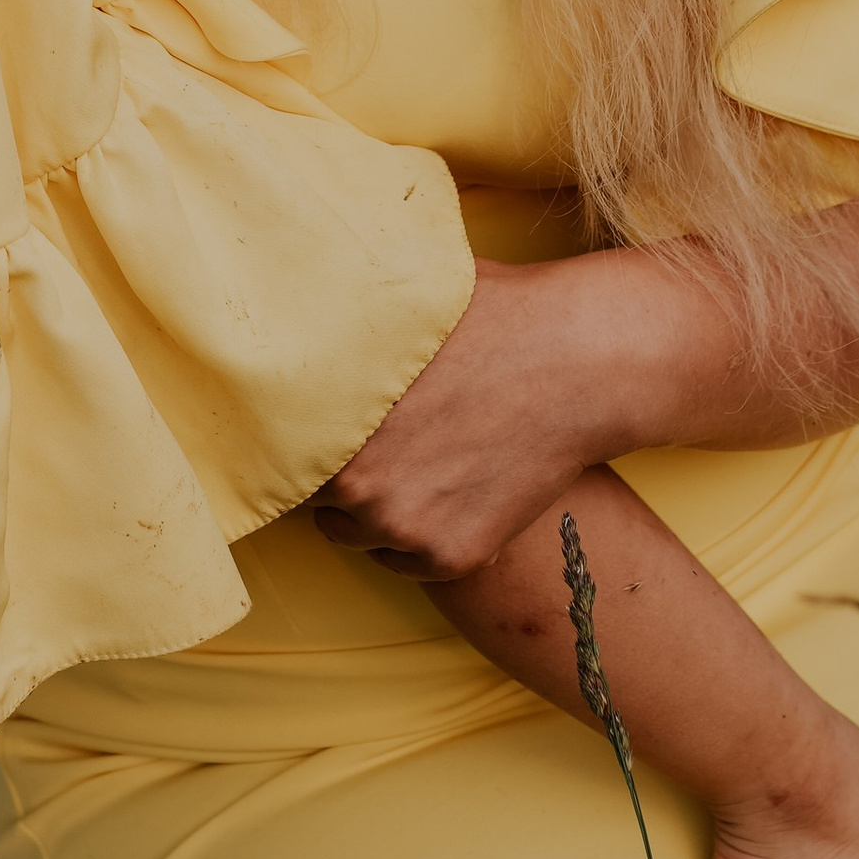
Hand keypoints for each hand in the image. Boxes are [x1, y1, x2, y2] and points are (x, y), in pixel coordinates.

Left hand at [310, 262, 604, 579]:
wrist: (581, 362)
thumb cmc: (490, 314)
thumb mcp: (397, 305)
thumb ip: (340, 321)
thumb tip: (294, 296)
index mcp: (329, 421)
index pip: (277, 451)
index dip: (295, 437)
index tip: (314, 425)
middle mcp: (357, 485)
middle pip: (314, 496)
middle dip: (335, 471)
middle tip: (375, 438)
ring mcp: (405, 527)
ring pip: (355, 533)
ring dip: (372, 508)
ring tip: (412, 461)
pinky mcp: (451, 557)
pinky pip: (404, 561)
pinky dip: (418, 535)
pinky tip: (447, 488)